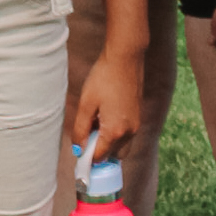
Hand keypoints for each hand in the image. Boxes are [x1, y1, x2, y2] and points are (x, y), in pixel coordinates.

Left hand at [70, 40, 143, 161]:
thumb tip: (78, 149)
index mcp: (115, 131)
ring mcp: (136, 124)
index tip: (77, 152)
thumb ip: (80, 129)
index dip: (86, 158)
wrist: (125, 58)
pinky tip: (104, 115)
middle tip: (86, 135)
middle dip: (99, 151)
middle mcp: (129, 132)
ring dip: (108, 142)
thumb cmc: (104, 78)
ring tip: (95, 122)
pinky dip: (115, 133)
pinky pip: (126, 134)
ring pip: (121, 146)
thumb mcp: (86, 104)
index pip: (99, 157)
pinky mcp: (138, 116)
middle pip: (112, 155)